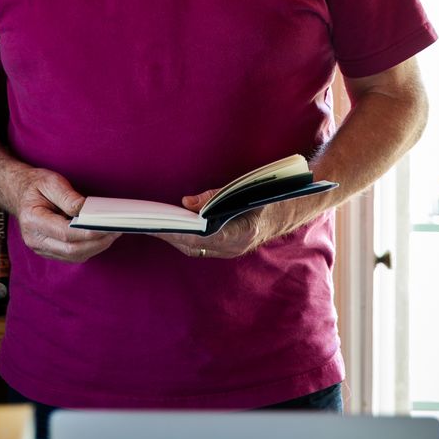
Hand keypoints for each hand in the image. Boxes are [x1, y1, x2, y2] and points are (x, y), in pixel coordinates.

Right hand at [9, 167, 118, 262]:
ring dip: (95, 247)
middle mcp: (34, 239)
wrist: (18, 194)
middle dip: (97, 242)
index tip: (108, 226)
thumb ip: (68, 197)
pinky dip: (88, 249)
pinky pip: (71, 256)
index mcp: (32, 220)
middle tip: (116, 230)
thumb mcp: (50, 182)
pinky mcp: (48, 251)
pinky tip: (100, 237)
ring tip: (112, 233)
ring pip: (73, 256)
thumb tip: (87, 211)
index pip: (65, 232)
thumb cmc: (35, 186)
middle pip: (71, 249)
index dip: (88, 232)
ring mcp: (40, 248)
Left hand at [152, 186, 334, 258]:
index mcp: (240, 232)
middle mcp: (235, 247)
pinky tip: (171, 228)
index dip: (177, 232)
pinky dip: (185, 238)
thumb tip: (185, 202)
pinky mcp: (228, 248)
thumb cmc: (266, 194)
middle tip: (147, 224)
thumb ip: (213, 196)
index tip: (159, 224)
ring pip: (195, 248)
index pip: (200, 237)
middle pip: (193, 245)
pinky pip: (202, 247)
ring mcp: (231, 250)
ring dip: (174, 238)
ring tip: (153, 225)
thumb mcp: (240, 189)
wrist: (291, 208)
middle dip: (169, 235)